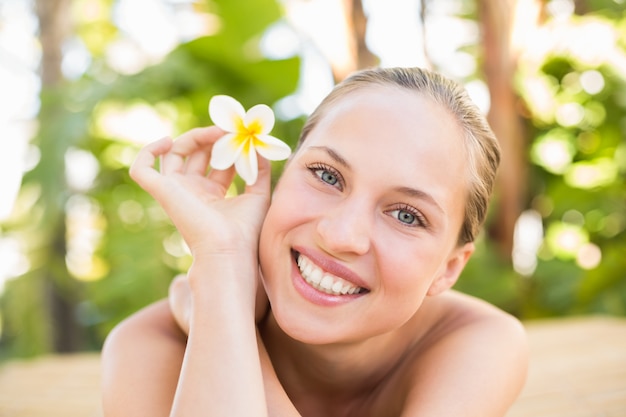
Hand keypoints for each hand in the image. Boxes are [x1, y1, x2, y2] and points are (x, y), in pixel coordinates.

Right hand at [129, 127, 271, 257]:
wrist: (229, 249)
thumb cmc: (245, 231)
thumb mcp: (259, 194)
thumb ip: (260, 169)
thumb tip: (259, 145)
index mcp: (212, 195)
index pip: (217, 162)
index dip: (229, 146)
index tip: (244, 135)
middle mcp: (192, 192)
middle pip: (196, 154)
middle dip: (213, 138)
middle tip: (231, 130)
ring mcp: (176, 192)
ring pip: (173, 154)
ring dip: (193, 137)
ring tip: (217, 132)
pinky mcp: (161, 192)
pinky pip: (141, 169)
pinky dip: (148, 151)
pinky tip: (168, 141)